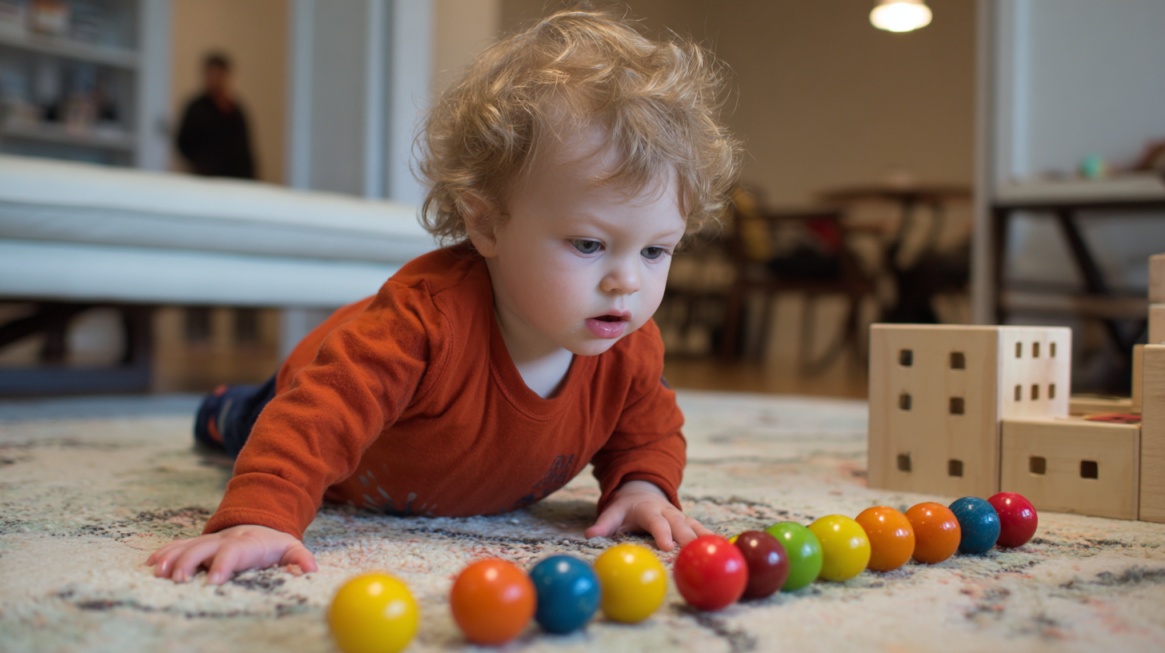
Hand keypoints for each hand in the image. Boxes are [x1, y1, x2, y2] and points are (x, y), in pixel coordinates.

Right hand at [145, 524, 316, 584]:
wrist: (260, 523)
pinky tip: (150, 564)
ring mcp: (209, 540)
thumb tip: (310, 570)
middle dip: (189, 562)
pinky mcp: (198, 543)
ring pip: (186, 546)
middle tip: (178, 580)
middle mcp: (224, 540)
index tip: (213, 580)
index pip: (234, 552)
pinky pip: (178, 546)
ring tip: (157, 572)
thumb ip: (300, 559)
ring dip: (171, 557)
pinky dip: (164, 553)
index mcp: (247, 543)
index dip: (223, 564)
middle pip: (203, 548)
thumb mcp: (291, 549)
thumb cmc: (274, 545)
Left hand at [585, 480, 710, 550]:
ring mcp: (680, 515)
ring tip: (718, 550)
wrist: (642, 490)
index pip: (657, 523)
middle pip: (681, 525)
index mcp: (649, 510)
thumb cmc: (625, 507)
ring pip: (695, 525)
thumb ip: (603, 523)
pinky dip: (712, 538)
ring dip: (706, 537)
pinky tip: (725, 549)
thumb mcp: (613, 511)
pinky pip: (701, 529)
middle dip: (689, 538)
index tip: (668, 546)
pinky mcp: (688, 521)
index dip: (663, 534)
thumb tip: (589, 534)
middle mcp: (668, 512)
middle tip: (697, 553)